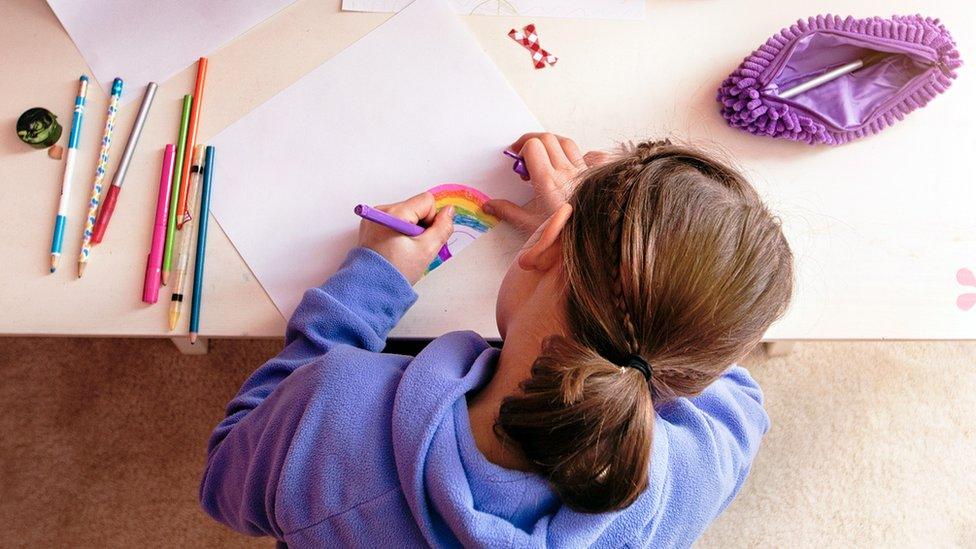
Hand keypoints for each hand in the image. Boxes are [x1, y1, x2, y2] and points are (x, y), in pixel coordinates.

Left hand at [358, 192, 454, 284]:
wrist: (371, 287)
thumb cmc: (398, 270)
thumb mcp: (427, 250)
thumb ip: (442, 227)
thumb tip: (449, 210)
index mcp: (394, 213)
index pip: (426, 201)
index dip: (432, 219)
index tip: (423, 238)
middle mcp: (381, 210)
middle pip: (415, 207)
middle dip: (420, 225)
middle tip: (414, 247)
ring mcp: (374, 217)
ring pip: (406, 214)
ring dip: (411, 229)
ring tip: (404, 249)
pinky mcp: (370, 225)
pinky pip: (394, 220)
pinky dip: (399, 232)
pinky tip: (395, 247)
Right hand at [485, 132, 610, 232]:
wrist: (589, 240)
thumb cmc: (562, 234)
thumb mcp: (530, 224)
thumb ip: (508, 212)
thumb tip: (490, 206)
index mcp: (548, 181)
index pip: (533, 146)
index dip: (521, 148)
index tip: (516, 159)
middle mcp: (565, 172)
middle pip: (548, 139)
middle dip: (532, 141)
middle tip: (524, 156)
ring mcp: (581, 172)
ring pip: (566, 143)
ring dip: (552, 144)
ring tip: (544, 156)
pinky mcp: (592, 176)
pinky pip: (589, 154)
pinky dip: (577, 154)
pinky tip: (569, 164)